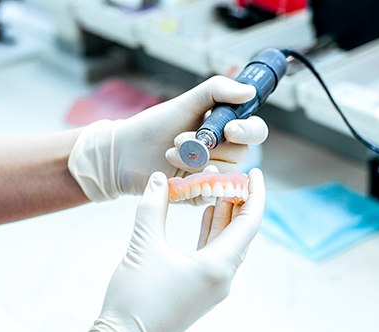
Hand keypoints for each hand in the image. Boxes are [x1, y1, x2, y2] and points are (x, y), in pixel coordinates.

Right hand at [59, 168, 265, 331]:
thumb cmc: (134, 299)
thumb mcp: (143, 246)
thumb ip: (154, 207)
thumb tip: (159, 178)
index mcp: (218, 266)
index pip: (249, 223)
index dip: (255, 194)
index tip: (256, 172)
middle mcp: (223, 277)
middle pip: (241, 231)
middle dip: (238, 201)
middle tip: (232, 174)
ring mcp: (213, 285)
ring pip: (228, 242)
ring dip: (224, 215)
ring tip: (219, 186)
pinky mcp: (200, 289)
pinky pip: (215, 253)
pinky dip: (212, 231)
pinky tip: (206, 213)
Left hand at [68, 76, 267, 201]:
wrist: (124, 153)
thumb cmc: (154, 126)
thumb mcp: (185, 103)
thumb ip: (217, 91)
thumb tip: (249, 91)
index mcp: (225, 128)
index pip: (255, 130)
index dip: (248, 131)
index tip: (230, 129)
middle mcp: (223, 151)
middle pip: (241, 153)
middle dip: (211, 146)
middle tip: (181, 139)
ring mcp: (213, 173)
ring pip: (225, 173)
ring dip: (196, 163)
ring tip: (171, 153)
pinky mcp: (201, 193)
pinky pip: (211, 192)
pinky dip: (195, 182)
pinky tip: (176, 175)